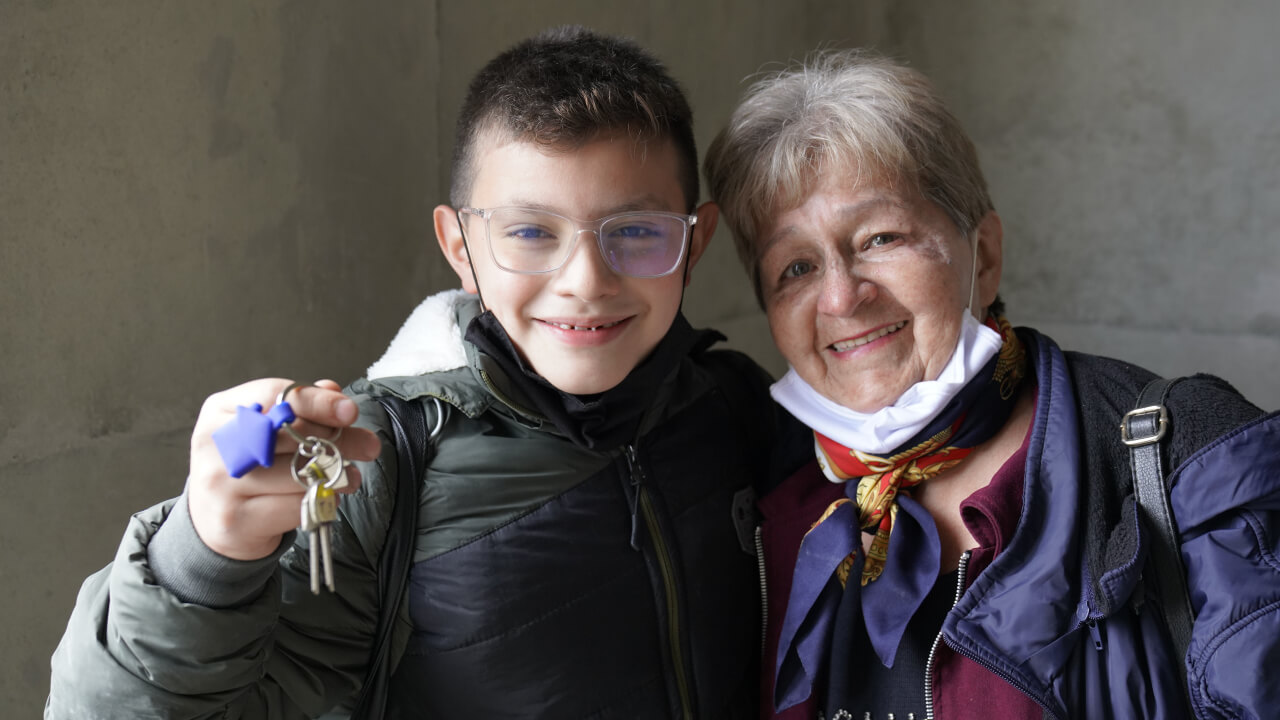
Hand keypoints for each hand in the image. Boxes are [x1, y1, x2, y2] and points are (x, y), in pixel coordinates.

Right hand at [186, 379, 381, 559]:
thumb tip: (334, 391)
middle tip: (368, 445)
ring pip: (296, 473)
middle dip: (338, 439)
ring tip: (350, 475)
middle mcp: (215, 444)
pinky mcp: (235, 519)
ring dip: (335, 474)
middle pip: (290, 434)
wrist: (215, 520)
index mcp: (221, 410)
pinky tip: (326, 495)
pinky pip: (293, 506)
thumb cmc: (250, 466)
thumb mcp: (265, 429)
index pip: (276, 396)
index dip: (318, 402)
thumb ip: (300, 408)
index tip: (349, 411)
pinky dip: (318, 500)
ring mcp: (221, 483)